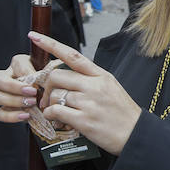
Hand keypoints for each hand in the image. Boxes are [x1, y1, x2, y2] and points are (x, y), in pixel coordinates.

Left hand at [0, 32, 141, 154]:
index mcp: (101, 75)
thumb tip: (68, 78)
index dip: (51, 45)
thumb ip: (91, 80)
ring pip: (56, 95)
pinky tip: (56, 119)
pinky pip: (57, 112)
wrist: (135, 133)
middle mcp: (95, 86)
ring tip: (54, 112)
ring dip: (49, 105)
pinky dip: (51, 115)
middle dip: (47, 87)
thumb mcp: (111, 88)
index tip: (34, 36)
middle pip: (57, 76)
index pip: (73, 55)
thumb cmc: (122, 112)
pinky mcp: (84, 120)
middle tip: (46, 98)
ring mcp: (89, 103)